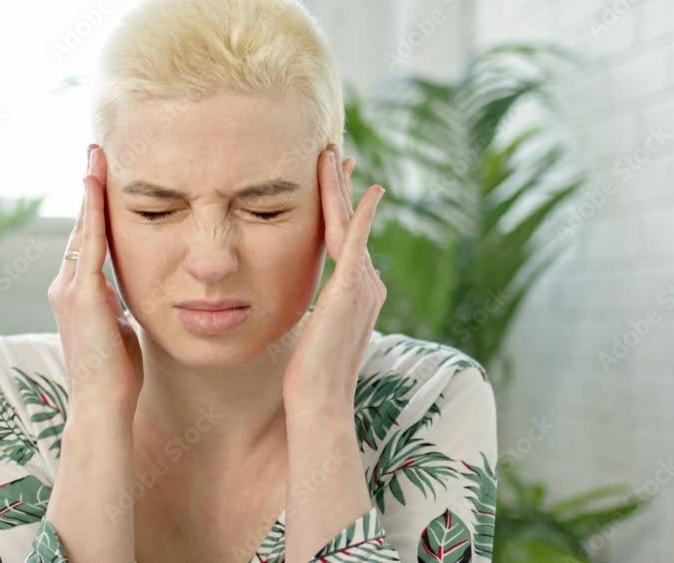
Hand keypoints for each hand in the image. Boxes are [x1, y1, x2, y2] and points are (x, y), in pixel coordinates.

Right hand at [47, 144, 142, 419]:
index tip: (102, 179)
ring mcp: (69, 290)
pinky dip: (93, 212)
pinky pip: (90, 243)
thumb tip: (125, 300)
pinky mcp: (81, 295)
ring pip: (82, 229)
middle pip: (80, 228)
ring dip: (90, 191)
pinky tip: (97, 184)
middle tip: (96, 151)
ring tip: (96, 156)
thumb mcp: (119, 330)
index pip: (88, 242)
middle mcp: (66, 287)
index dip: (94, 211)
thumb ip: (118, 309)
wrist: (103, 404)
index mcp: (78, 295)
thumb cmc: (116, 375)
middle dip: (89, 189)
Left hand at [281, 145, 386, 412]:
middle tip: (335, 153)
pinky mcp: (351, 290)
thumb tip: (305, 309)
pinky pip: (357, 242)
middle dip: (342, 188)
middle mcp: (366, 286)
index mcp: (355, 295)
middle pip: (351, 225)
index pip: (346, 240)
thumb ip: (314, 315)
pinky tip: (367, 189)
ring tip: (335, 155)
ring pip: (350, 225)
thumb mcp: (311, 335)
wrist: (318, 402)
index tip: (332, 182)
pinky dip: (362, 214)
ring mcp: (362, 287)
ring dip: (342, 189)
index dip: (338, 208)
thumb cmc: (308, 378)